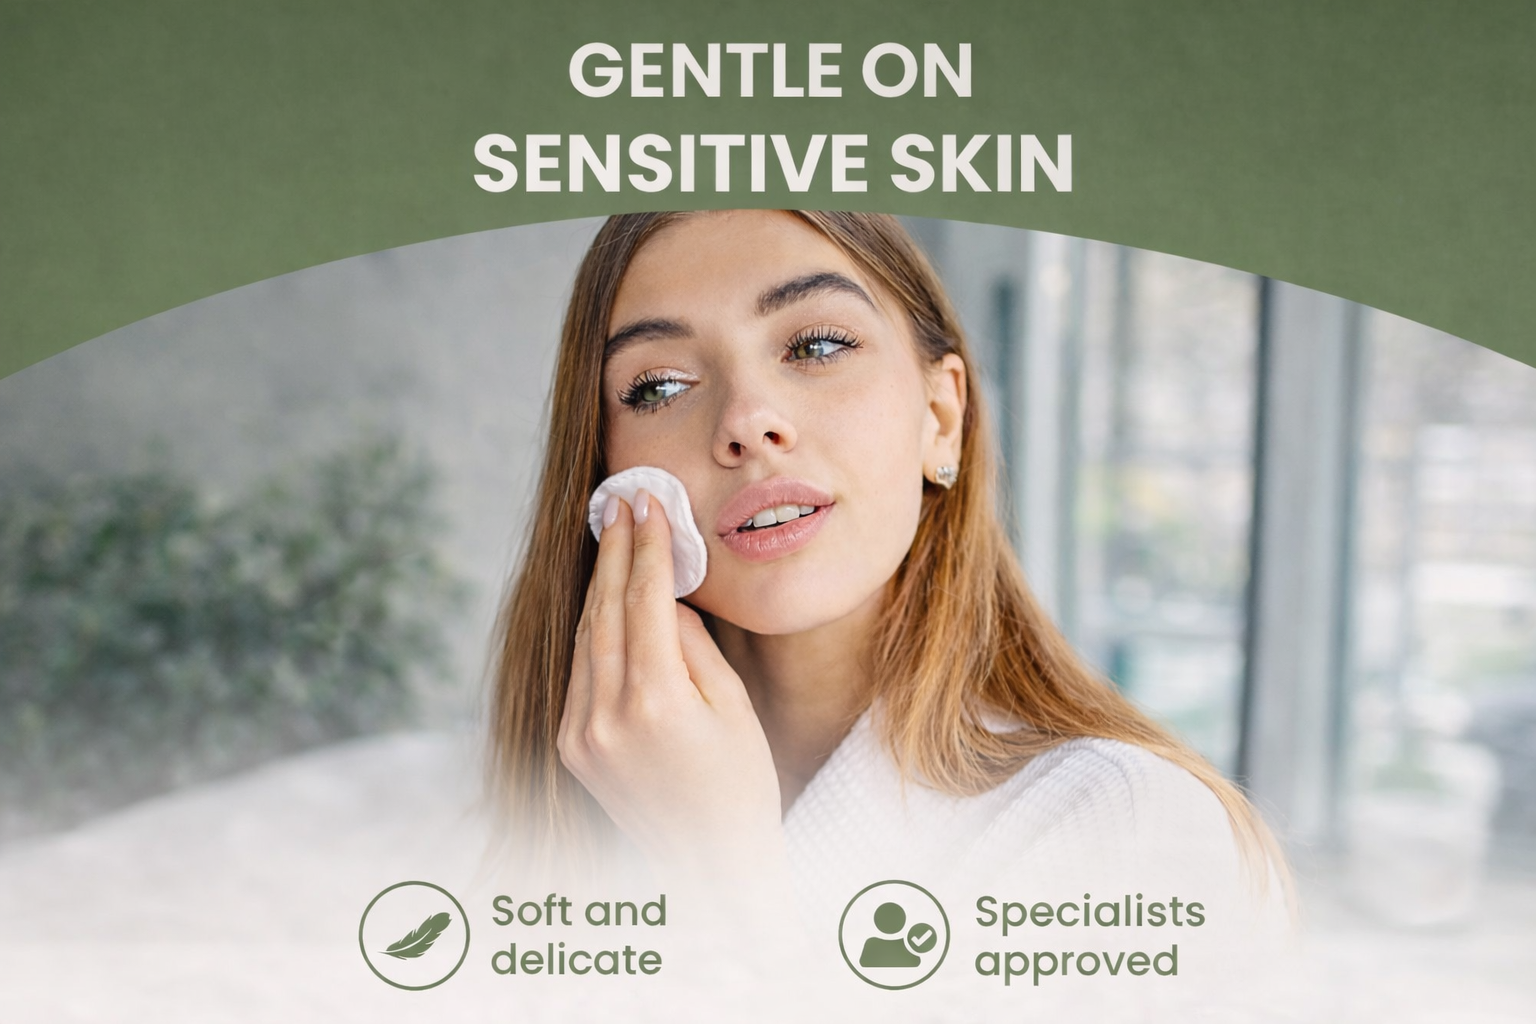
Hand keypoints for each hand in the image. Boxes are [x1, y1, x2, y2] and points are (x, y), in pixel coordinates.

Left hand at [558, 489, 784, 877]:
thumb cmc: (739, 782)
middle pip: (604, 610)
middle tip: (622, 503)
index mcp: (655, 703)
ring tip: (610, 535)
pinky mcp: (571, 745)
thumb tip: (660, 593)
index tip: (648, 504)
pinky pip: (579, 670)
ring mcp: (581, 734)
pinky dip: (591, 628)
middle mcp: (606, 716)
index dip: (646, 547)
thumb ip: (690, 644)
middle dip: (614, 551)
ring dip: (597, 583)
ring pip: (585, 636)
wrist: (708, 860)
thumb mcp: (731, 706)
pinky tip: (602, 597)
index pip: (643, 601)